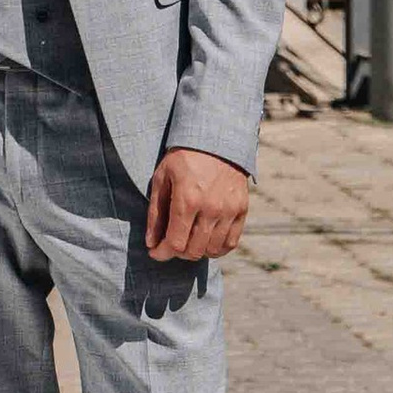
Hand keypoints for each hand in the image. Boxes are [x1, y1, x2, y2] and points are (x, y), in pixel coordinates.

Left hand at [145, 147, 250, 264]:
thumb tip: (151, 243)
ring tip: (187, 241)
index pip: (175, 243)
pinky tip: (206, 242)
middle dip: (177, 253)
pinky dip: (217, 248)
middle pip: (194, 251)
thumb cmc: (183, 158)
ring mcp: (229, 210)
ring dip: (197, 251)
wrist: (217, 139)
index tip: (155, 252)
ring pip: (212, 249)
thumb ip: (155, 213)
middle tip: (170, 243)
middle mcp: (211, 208)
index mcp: (188, 200)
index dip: (162, 253)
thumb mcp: (162, 179)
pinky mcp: (242, 209)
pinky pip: (231, 242)